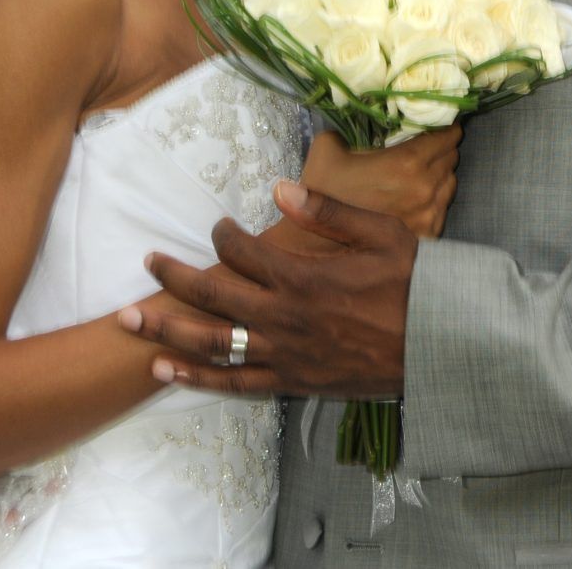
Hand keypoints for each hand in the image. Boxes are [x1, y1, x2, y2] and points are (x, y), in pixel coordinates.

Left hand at [124, 181, 416, 396]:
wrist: (443, 348)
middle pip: (212, 297)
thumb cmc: (418, 286)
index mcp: (304, 277)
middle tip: (147, 261)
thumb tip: (280, 186)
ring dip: (166, 331)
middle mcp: (285, 318)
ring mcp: (285, 355)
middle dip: (173, 277)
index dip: (223, 236)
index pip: (243, 253)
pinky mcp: (292, 382)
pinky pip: (234, 384)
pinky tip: (166, 369)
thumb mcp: (383, 234)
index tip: (219, 227)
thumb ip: (328, 212)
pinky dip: (197, 378)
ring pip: (211, 344)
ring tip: (128, 321)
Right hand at [300, 125, 459, 238]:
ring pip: (450, 182)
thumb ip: (351, 126)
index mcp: (407, 162)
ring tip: (422, 172)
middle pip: (451, 157)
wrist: (317, 241)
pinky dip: (435, 198)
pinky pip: (443, 207)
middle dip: (441, 148)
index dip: (445, 127)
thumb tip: (365, 117)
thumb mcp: (328, 147)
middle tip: (426, 145)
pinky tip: (416, 197)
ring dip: (440, 173)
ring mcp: (429, 213)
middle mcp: (425, 187)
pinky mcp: (428, 233)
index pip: (447, 136)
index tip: (439, 123)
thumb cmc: (323, 191)